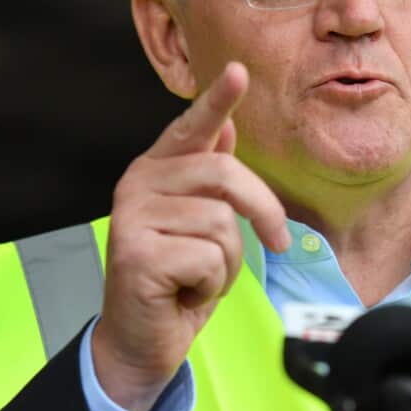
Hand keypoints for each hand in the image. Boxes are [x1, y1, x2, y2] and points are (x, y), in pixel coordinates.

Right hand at [91, 61, 290, 410]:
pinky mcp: (136, 253)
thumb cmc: (180, 278)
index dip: (217, 101)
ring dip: (227, 261)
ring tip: (198, 275)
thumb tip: (228, 129)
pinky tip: (184, 292)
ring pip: (221, 223)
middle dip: (262, 211)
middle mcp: (137, 183)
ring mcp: (132, 217)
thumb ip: (210, 179)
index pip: (193, 127)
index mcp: (156, 169)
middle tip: (278, 242)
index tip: (238, 71)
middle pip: (224, 175)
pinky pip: (209, 258)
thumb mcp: (203, 224)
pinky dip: (211, 284)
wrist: (143, 339)